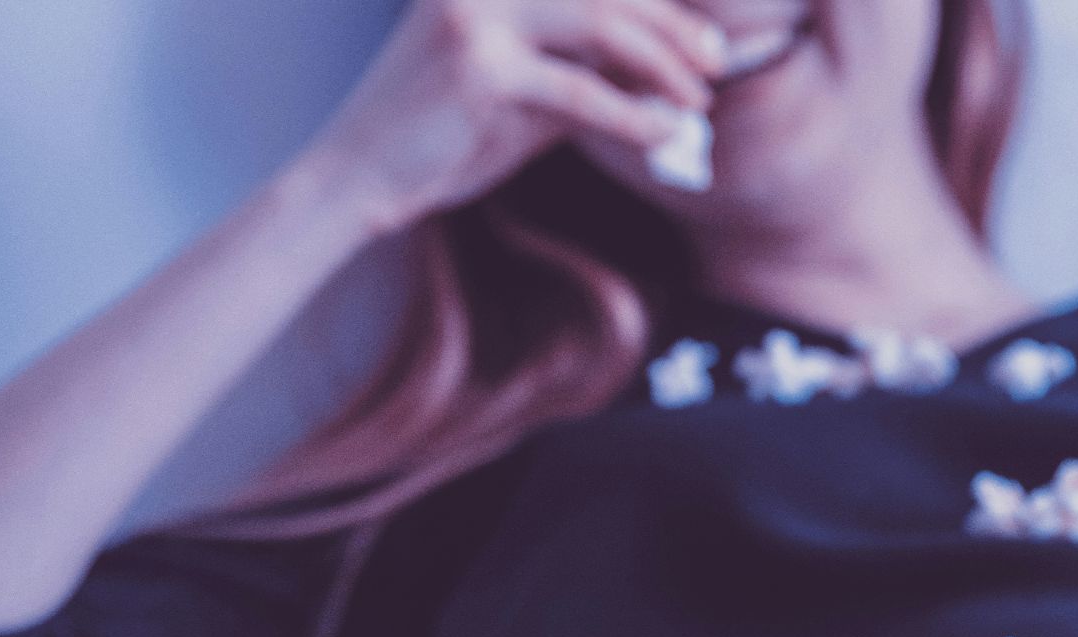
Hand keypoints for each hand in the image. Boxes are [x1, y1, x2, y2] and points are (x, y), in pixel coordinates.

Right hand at [293, 0, 725, 233]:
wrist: (360, 178)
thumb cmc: (443, 138)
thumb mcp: (525, 97)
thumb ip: (583, 75)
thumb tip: (664, 78)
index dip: (656, 5)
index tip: (705, 39)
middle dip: (672, 26)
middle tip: (717, 62)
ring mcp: (477, 15)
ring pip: (599, 26)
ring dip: (662, 64)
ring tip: (699, 98)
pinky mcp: (478, 67)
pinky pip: (579, 90)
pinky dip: (631, 113)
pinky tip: (663, 133)